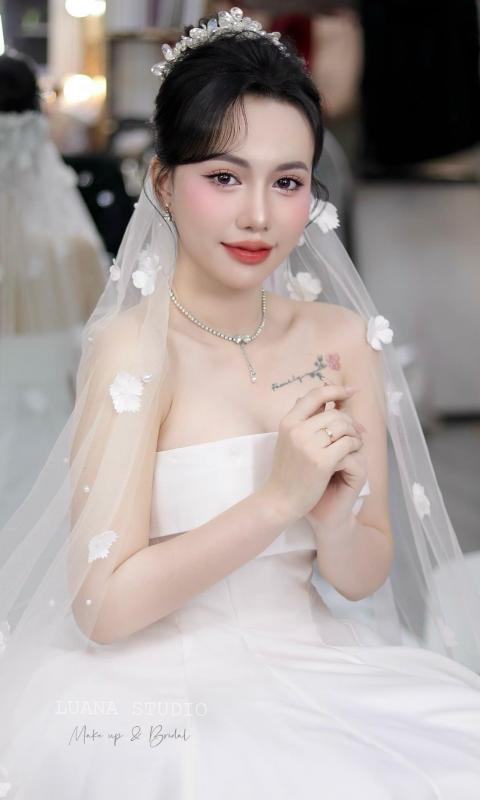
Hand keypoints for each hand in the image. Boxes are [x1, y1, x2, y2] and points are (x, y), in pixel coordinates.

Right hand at [262, 384, 364, 525]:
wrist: (280, 500)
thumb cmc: (287, 471)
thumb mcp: (289, 440)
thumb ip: (305, 419)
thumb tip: (325, 400)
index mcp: (288, 422)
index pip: (315, 396)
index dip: (336, 390)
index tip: (351, 391)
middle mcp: (297, 430)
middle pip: (334, 413)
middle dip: (350, 420)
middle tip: (358, 431)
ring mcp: (309, 446)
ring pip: (343, 427)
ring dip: (355, 433)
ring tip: (356, 442)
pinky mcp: (322, 461)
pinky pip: (348, 444)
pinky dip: (356, 445)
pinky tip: (355, 451)